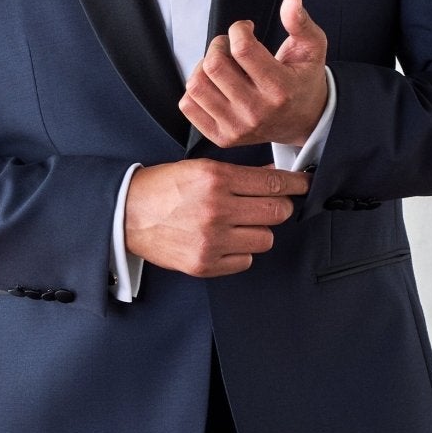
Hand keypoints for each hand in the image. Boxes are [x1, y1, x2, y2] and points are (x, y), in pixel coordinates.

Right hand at [124, 160, 311, 278]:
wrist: (127, 215)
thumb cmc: (162, 189)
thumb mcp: (200, 169)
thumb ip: (240, 174)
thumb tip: (274, 175)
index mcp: (216, 179)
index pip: (273, 183)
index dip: (295, 184)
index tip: (303, 185)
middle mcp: (217, 210)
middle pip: (278, 212)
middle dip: (278, 207)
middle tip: (269, 205)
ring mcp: (212, 240)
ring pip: (265, 239)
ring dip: (258, 230)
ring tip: (239, 224)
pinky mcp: (205, 264)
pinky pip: (246, 261)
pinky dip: (240, 251)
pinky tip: (224, 241)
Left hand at [179, 0, 328, 148]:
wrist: (303, 122)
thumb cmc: (303, 79)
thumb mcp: (312, 48)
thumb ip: (301, 23)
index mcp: (280, 89)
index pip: (242, 49)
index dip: (238, 29)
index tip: (245, 28)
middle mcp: (257, 112)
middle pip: (214, 65)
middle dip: (218, 44)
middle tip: (229, 45)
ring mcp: (237, 128)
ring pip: (197, 85)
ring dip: (203, 66)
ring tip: (220, 64)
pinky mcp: (222, 138)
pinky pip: (189, 106)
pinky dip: (196, 88)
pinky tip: (214, 84)